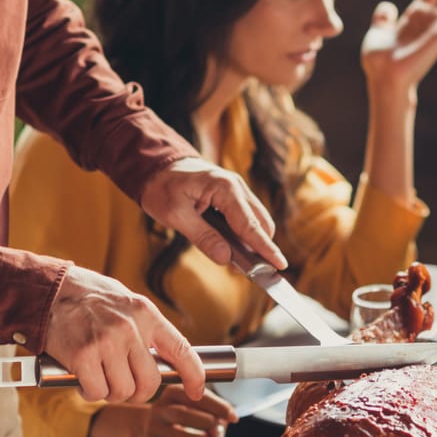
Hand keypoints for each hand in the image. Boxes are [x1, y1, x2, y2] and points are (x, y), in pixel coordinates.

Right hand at [44, 265, 206, 401]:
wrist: (49, 290)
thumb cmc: (88, 299)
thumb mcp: (127, 304)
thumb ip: (146, 329)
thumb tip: (167, 360)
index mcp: (146, 314)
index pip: (182, 350)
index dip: (194, 376)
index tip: (197, 392)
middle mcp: (130, 329)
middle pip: (150, 383)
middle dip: (138, 393)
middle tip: (124, 387)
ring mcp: (106, 343)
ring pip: (123, 392)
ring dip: (111, 393)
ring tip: (99, 377)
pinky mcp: (83, 356)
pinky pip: (97, 391)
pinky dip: (90, 392)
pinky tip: (83, 379)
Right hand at [89, 385, 237, 436]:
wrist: (146, 429)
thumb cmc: (180, 414)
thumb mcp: (197, 405)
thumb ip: (215, 414)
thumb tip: (219, 435)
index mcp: (171, 392)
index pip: (194, 395)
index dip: (218, 406)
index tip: (233, 416)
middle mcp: (158, 410)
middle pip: (183, 414)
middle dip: (207, 422)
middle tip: (215, 426)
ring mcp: (154, 431)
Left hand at [139, 156, 285, 271]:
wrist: (155, 165)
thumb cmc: (161, 186)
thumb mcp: (175, 215)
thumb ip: (202, 237)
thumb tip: (225, 258)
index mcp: (224, 188)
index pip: (250, 225)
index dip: (265, 247)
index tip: (281, 264)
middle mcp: (236, 187)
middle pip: (261, 223)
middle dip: (261, 248)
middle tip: (249, 272)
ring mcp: (237, 190)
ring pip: (257, 221)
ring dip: (253, 242)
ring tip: (239, 262)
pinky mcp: (232, 196)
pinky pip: (246, 217)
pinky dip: (244, 234)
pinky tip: (233, 246)